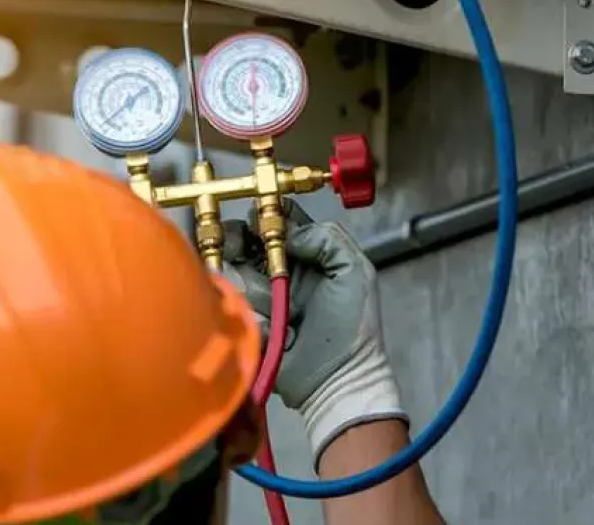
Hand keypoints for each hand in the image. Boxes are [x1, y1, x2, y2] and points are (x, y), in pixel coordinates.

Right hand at [223, 213, 406, 461]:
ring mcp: (265, 297)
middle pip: (253, 242)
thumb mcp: (355, 272)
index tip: (259, 213)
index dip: (270, 214)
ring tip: (275, 299)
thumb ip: (328, 240)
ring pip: (242, 271)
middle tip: (238, 242)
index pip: (286, 223)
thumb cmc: (352, 328)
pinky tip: (271, 320)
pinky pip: (238, 304)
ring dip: (254, 281)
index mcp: (312, 257)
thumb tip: (291, 233)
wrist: (337, 380)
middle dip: (243, 239)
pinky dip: (251, 308)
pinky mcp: (250, 322)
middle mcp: (285, 272)